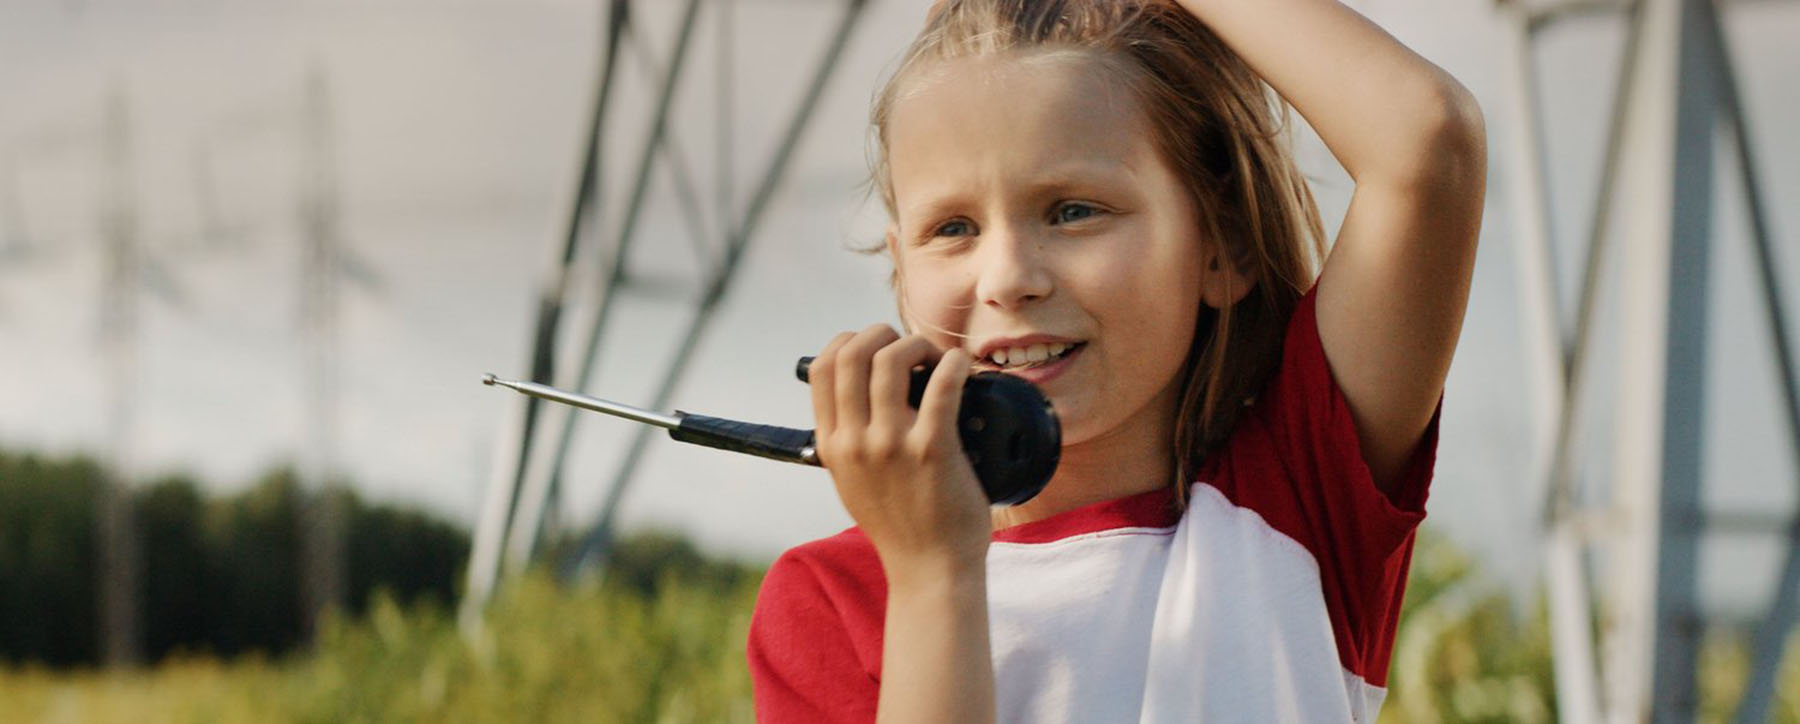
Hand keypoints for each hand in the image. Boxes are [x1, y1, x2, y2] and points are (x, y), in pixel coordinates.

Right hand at [809, 325, 989, 576]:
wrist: (930, 570)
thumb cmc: (900, 524)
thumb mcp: (852, 481)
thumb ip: (849, 440)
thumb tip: (859, 395)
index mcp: (833, 445)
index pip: (823, 368)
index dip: (849, 341)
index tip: (875, 347)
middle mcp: (856, 442)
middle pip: (853, 353)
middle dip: (882, 333)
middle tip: (910, 346)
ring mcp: (892, 446)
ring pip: (892, 361)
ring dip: (919, 345)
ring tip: (937, 357)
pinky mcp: (933, 451)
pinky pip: (941, 387)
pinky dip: (954, 365)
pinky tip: (962, 366)